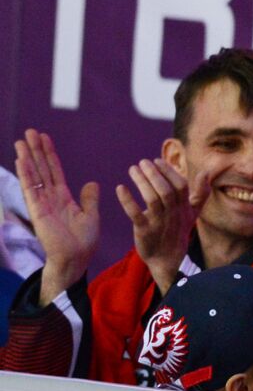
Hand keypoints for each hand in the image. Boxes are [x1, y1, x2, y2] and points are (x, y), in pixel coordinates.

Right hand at [15, 130, 98, 305]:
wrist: (77, 258)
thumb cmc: (83, 241)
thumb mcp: (91, 215)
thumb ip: (89, 199)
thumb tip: (93, 183)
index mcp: (63, 198)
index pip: (55, 171)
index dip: (50, 155)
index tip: (45, 138)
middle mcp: (50, 198)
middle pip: (42, 169)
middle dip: (36, 150)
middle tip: (30, 131)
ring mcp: (42, 204)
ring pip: (34, 175)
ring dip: (28, 158)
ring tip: (22, 141)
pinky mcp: (38, 211)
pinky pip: (31, 189)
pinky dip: (27, 174)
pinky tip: (22, 160)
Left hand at [116, 158, 208, 293]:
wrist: (168, 259)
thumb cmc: (178, 231)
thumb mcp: (193, 213)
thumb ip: (200, 193)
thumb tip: (206, 172)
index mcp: (184, 208)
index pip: (180, 186)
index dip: (169, 172)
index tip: (157, 160)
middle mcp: (173, 214)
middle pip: (166, 191)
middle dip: (155, 175)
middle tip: (142, 161)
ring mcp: (159, 223)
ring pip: (152, 200)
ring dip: (142, 183)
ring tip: (133, 169)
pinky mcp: (144, 231)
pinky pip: (136, 214)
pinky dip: (127, 201)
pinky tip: (120, 188)